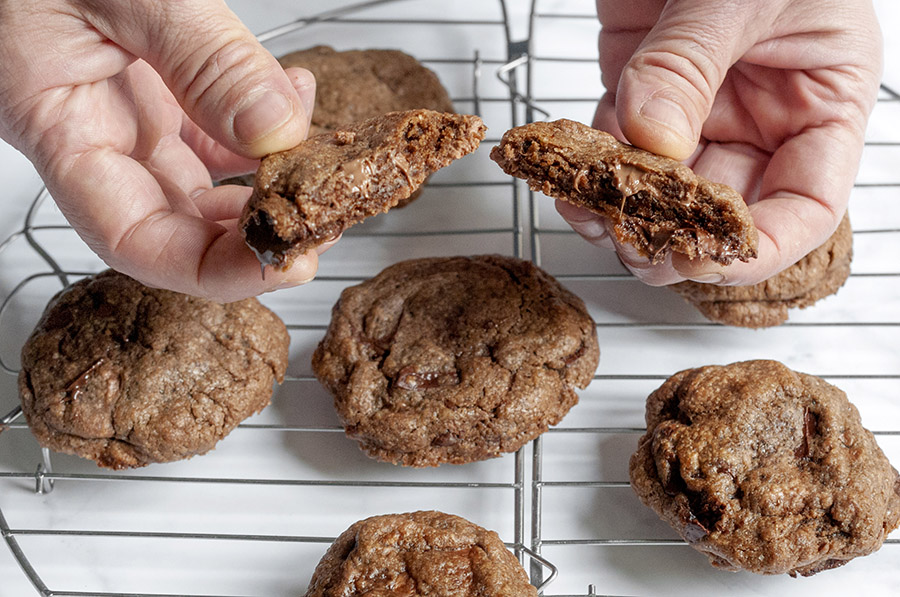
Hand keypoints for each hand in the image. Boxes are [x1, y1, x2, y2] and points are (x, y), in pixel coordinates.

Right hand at [0, 0, 320, 301]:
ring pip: (204, 183)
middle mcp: (95, 134)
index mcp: (58, 126)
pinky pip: (214, 131)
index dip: (210, 272)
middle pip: (179, 225)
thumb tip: (278, 128)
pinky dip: (260, 127)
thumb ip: (201, 57)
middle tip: (323, 223)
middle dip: (255, 236)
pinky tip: (293, 101)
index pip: (134, 240)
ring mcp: (127, 112)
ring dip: (267, 185)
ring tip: (321, 166)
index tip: (281, 263)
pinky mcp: (154, 86)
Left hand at [563, 0, 881, 285]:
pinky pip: (617, 142)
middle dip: (672, 235)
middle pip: (721, 206)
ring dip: (621, 207)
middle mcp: (761, 114)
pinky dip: (592, 162)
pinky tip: (571, 173)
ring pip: (662, 185)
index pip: (804, 205)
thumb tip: (652, 139)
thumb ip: (691, 64)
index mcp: (819, 99)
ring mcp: (699, 103)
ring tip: (587, 211)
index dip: (757, 247)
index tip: (700, 258)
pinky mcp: (645, 85)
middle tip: (628, 244)